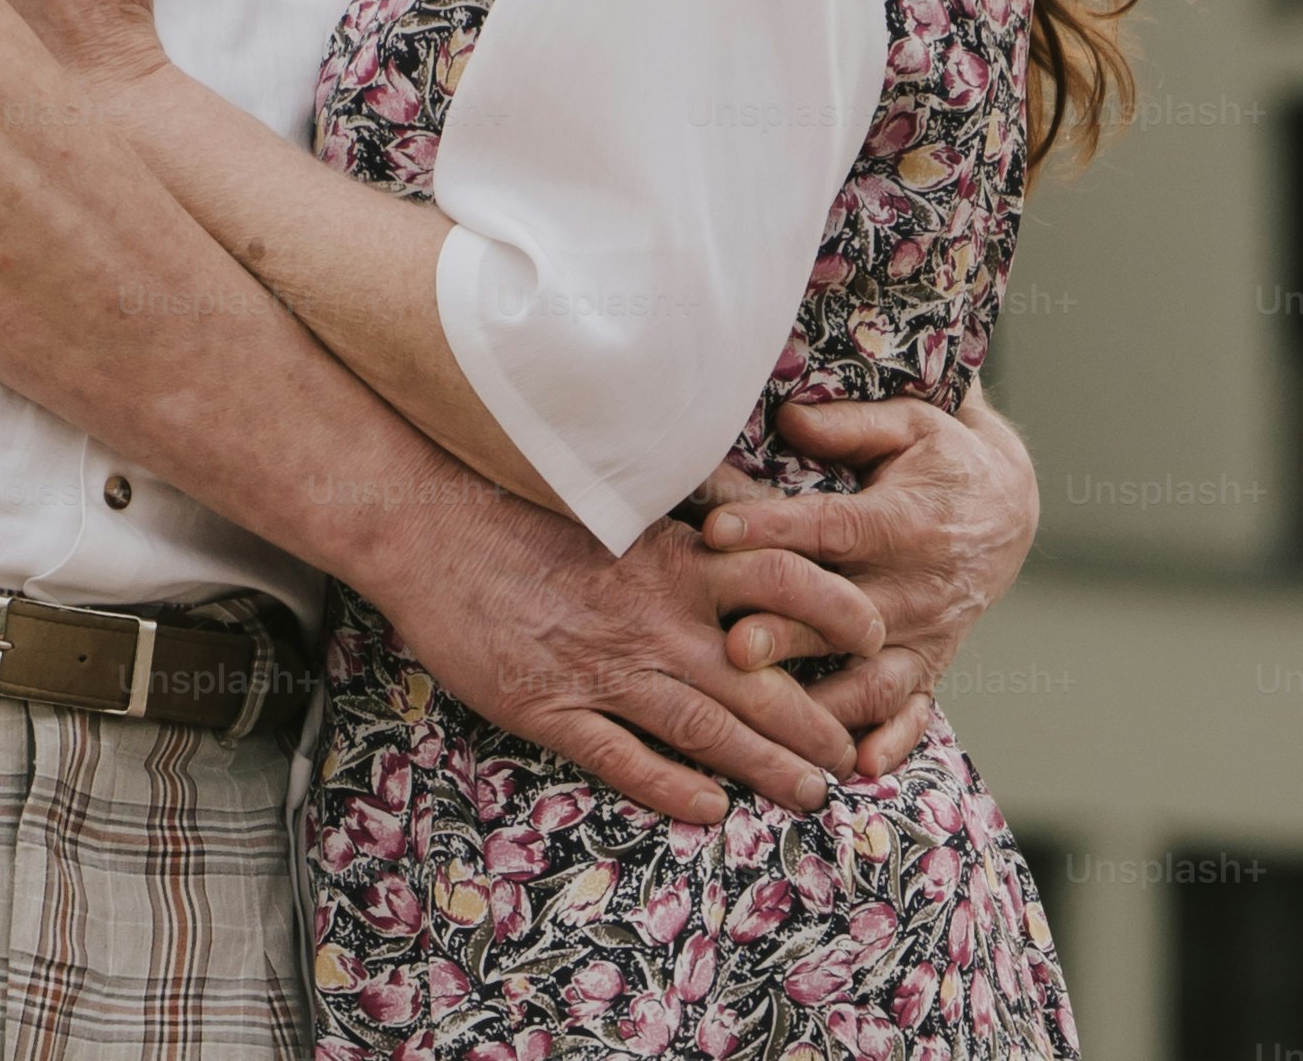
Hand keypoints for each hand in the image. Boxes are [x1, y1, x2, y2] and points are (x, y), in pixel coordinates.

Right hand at [372, 505, 889, 824]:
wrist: (425, 521)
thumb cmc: (514, 500)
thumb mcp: (610, 494)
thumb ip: (677, 515)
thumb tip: (743, 514)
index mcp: (669, 556)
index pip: (780, 579)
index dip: (836, 610)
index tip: (876, 636)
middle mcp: (651, 616)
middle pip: (759, 680)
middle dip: (816, 723)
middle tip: (854, 756)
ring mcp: (602, 666)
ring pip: (706, 729)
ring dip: (765, 767)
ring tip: (809, 793)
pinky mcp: (550, 706)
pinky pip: (624, 758)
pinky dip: (672, 788)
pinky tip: (710, 808)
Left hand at [698, 384, 1039, 780]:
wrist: (1011, 509)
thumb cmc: (942, 460)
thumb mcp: (909, 424)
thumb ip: (849, 425)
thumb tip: (788, 418)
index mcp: (907, 520)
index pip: (832, 527)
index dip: (774, 530)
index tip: (716, 531)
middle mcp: (920, 585)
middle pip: (845, 615)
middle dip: (789, 631)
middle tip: (733, 644)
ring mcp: (928, 633)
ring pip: (873, 677)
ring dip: (824, 700)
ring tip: (773, 720)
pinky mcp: (934, 664)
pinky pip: (914, 711)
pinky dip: (891, 742)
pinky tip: (856, 766)